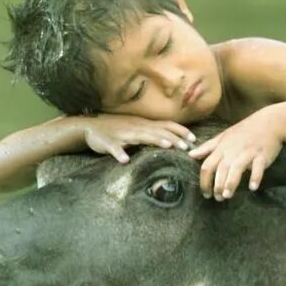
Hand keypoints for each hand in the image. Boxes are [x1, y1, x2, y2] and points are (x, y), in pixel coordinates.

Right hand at [79, 115, 195, 164]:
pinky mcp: (109, 143)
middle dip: (174, 138)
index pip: (166, 125)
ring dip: (155, 141)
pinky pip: (115, 148)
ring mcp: (123, 135)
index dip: (180, 131)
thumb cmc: (117, 128)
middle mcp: (136, 128)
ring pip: (141, 137)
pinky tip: (125, 160)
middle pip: (158, 132)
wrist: (91, 126)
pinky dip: (120, 153)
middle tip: (187, 147)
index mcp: (144, 125)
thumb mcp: (137, 128)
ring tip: (168, 147)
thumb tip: (171, 140)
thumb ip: (152, 132)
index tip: (194, 139)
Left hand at [190, 116, 284, 198]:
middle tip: (218, 198)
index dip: (204, 181)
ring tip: (227, 195)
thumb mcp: (224, 136)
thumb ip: (208, 147)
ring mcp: (248, 153)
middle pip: (221, 169)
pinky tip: (252, 187)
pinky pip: (258, 167)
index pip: (208, 165)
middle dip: (217, 185)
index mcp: (222, 148)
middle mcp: (233, 151)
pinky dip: (255, 177)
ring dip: (231, 183)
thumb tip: (191, 154)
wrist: (269, 122)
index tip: (205, 193)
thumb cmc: (245, 131)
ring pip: (237, 168)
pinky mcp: (262, 155)